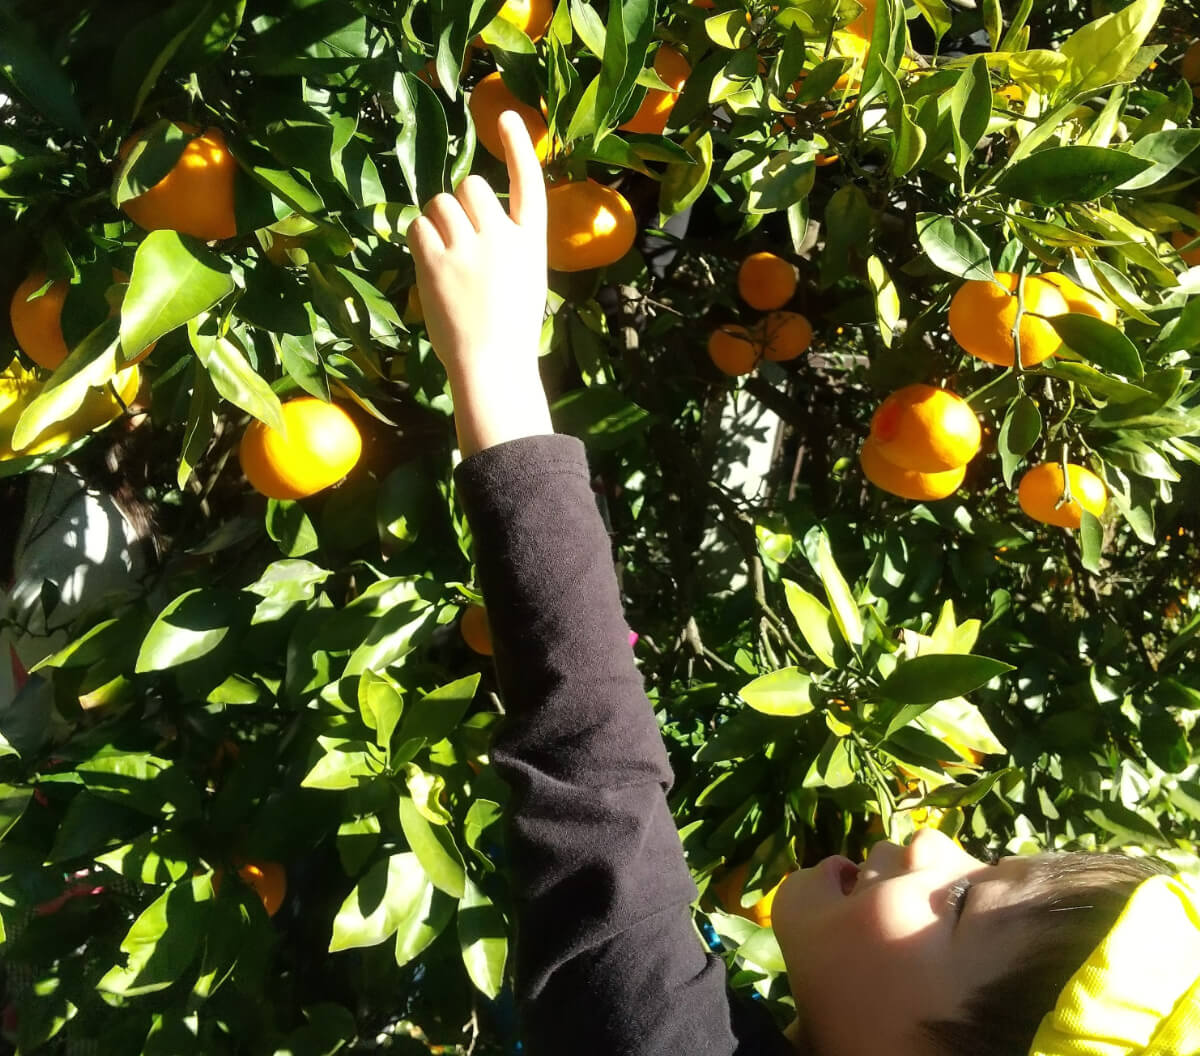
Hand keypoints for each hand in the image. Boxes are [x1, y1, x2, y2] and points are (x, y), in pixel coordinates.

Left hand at [408, 111, 551, 455]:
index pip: (529, 183)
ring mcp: (469, 249)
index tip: (507, 117)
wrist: (492, 366)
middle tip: (461, 241)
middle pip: (472, 187)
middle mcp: (502, 237)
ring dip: (437, 221)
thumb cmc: (508, 331)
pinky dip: (419, 239)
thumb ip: (505, 245)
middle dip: (461, 205)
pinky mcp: (437, 263)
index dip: (518, 147)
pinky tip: (430, 264)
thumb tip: (467, 215)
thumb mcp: (523, 281)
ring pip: (440, 203)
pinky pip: (418, 226)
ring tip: (446, 257)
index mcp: (531, 243)